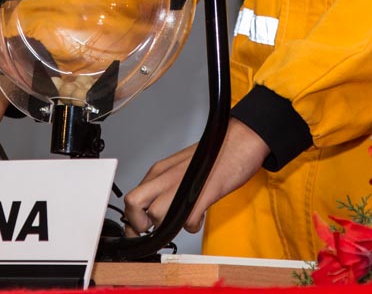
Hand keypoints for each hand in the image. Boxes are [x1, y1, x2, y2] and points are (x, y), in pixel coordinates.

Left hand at [122, 118, 269, 235]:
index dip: (134, 219)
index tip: (141, 229)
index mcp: (160, 171)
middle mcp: (165, 177)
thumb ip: (165, 187)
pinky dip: (192, 226)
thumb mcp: (181, 168)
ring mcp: (182, 185)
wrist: (240, 140)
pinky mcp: (202, 194)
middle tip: (154, 231)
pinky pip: (187, 221)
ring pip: (157, 216)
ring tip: (182, 220)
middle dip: (139, 225)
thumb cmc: (216, 154)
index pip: (131, 199)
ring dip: (168, 227)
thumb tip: (155, 210)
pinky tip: (200, 216)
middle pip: (133, 204)